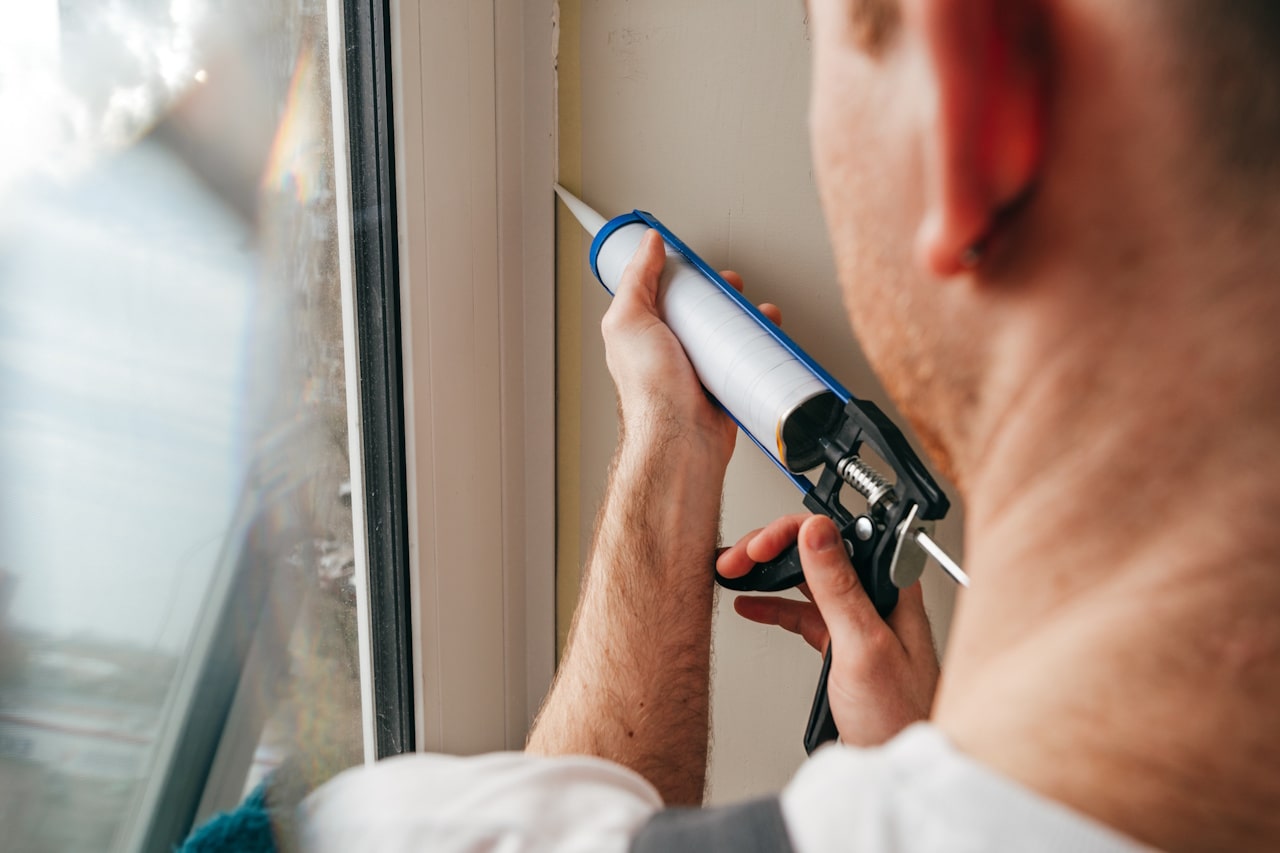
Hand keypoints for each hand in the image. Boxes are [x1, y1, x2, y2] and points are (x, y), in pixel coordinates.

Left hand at [601, 229, 779, 468]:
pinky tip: (766, 339)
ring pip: (724, 333)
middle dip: (719, 294)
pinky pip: (743, 360)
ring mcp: (697, 369)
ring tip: (757, 311)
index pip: (660, 291)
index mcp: (641, 332)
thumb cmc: (650, 393)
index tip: (698, 263)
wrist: (681, 440)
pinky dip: (758, 347)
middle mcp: (668, 350)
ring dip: (744, 318)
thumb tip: (648, 245)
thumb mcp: (629, 321)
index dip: (680, 273)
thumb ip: (636, 280)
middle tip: (732, 286)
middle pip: (697, 309)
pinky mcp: (723, 386)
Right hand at [717, 513, 939, 745]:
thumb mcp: (863, 646)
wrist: (900, 766)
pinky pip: (802, 614)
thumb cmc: (900, 717)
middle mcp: (874, 597)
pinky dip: (773, 606)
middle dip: (770, 549)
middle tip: (734, 559)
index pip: (835, 535)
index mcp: (889, 586)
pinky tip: (751, 603)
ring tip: (733, 572)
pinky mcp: (842, 646)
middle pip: (816, 552)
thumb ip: (839, 587)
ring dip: (767, 574)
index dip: (790, 533)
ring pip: (805, 581)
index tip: (758, 547)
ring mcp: (857, 622)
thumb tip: (817, 532)